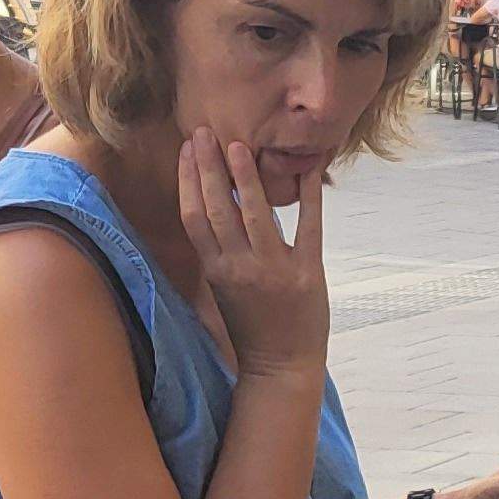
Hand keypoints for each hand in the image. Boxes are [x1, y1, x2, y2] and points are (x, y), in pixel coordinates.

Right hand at [178, 132, 329, 379]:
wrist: (281, 366)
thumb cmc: (250, 326)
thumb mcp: (223, 288)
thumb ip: (218, 251)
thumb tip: (213, 206)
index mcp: (216, 271)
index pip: (194, 216)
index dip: (189, 179)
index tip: (188, 149)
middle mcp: (241, 268)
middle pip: (219, 208)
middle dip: (211, 167)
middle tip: (207, 132)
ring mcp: (275, 270)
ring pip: (257, 214)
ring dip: (248, 177)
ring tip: (240, 146)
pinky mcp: (308, 274)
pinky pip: (309, 228)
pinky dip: (310, 198)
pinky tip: (309, 171)